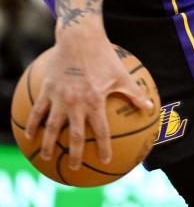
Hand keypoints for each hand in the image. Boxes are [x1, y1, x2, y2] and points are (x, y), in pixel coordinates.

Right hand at [25, 29, 154, 169]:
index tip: (106, 160)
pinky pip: (37, 111)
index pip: (100, 130)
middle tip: (75, 167)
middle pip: (73, 135)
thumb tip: (149, 108)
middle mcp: (76, 103)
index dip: (103, 147)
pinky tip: (30, 135)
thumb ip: (135, 94)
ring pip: (51, 127)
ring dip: (48, 144)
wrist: (80, 39)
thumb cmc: (104, 57)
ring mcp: (59, 98)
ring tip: (47, 157)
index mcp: (95, 101)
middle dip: (74, 153)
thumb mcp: (122, 75)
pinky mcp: (48, 90)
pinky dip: (32, 124)